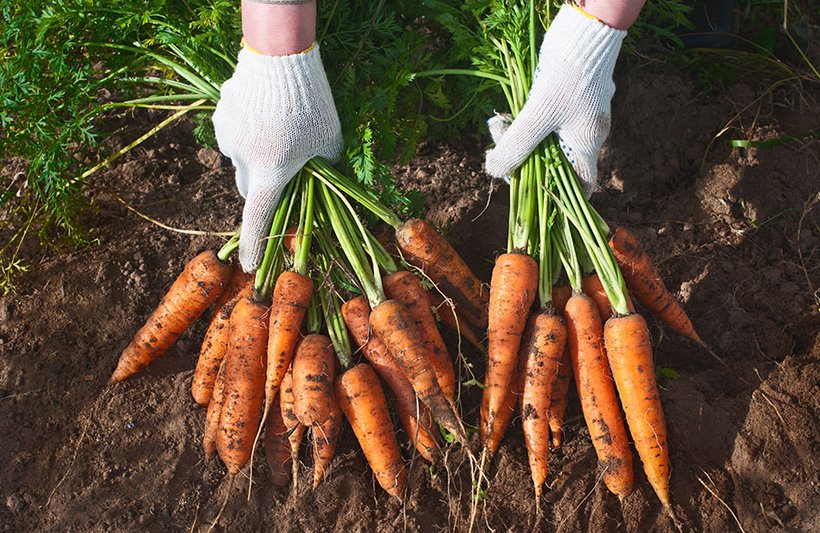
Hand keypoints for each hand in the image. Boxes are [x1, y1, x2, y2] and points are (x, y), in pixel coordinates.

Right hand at [213, 45, 341, 271]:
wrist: (282, 59)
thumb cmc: (313, 104)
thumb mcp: (329, 142)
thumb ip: (324, 168)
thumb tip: (321, 181)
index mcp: (271, 172)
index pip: (259, 218)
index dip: (254, 245)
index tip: (249, 267)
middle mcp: (243, 160)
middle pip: (250, 188)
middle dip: (265, 188)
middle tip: (286, 173)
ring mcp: (228, 137)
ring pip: (241, 160)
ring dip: (257, 157)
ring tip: (279, 131)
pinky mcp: (221, 116)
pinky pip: (234, 134)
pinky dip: (248, 132)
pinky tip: (266, 113)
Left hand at [484, 5, 626, 196]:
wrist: (584, 29)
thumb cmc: (568, 75)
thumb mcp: (537, 115)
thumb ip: (516, 146)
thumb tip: (494, 172)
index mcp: (587, 144)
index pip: (582, 186)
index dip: (561, 199)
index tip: (532, 198)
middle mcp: (586, 133)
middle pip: (555, 163)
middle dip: (525, 162)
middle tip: (500, 153)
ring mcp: (577, 114)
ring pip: (545, 140)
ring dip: (520, 138)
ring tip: (500, 127)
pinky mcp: (566, 97)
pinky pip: (543, 119)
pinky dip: (525, 120)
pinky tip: (508, 115)